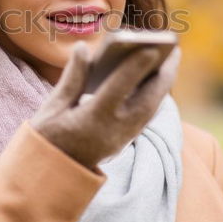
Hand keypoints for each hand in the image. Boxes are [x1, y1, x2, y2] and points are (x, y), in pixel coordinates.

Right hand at [29, 40, 181, 169]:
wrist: (52, 174)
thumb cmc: (48, 137)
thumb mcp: (54, 106)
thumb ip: (73, 77)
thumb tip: (84, 47)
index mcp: (92, 120)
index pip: (118, 88)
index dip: (135, 67)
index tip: (152, 47)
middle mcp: (114, 131)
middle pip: (147, 100)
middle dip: (164, 73)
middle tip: (173, 47)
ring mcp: (123, 138)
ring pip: (152, 109)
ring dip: (163, 84)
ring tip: (170, 58)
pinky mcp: (126, 140)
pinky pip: (147, 115)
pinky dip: (155, 95)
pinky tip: (157, 78)